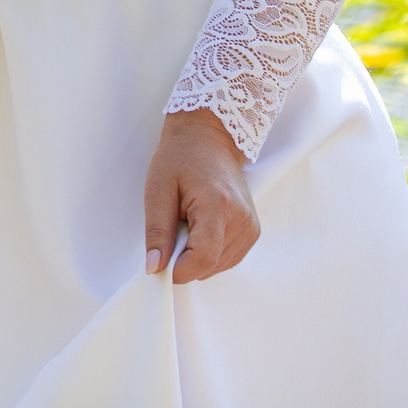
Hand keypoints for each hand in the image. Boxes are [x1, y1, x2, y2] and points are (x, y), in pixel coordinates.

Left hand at [143, 107, 258, 283]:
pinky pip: (227, 259)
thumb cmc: (180, 157)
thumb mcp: (157, 190)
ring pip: (217, 266)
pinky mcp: (252, 231)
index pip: (202, 259)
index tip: (160, 262)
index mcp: (218, 206)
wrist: (209, 137)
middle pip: (209, 266)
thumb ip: (157, 232)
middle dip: (185, 259)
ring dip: (197, 256)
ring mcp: (250, 227)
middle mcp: (241, 219)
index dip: (178, 270)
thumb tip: (154, 269)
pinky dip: (209, 252)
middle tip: (174, 226)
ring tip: (188, 222)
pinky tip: (200, 228)